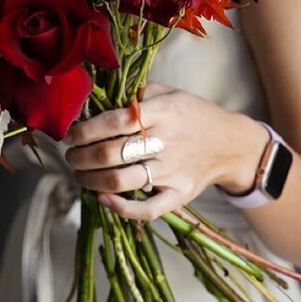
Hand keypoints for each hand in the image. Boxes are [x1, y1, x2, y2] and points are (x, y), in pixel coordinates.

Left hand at [62, 81, 269, 220]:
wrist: (230, 143)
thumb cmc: (191, 114)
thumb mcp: (167, 92)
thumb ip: (134, 93)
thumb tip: (95, 96)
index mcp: (162, 112)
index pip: (114, 121)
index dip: (85, 130)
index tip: (69, 135)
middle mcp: (166, 141)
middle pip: (111, 153)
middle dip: (80, 157)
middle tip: (70, 156)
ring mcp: (172, 171)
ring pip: (120, 181)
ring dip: (90, 180)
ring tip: (79, 174)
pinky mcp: (178, 195)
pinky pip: (147, 209)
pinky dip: (120, 208)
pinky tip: (102, 199)